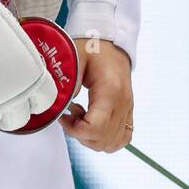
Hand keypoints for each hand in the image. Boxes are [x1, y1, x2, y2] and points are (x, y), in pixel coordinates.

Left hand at [58, 37, 133, 152]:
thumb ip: (69, 81)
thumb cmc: (94, 48)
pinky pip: (121, 139)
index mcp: (110, 91)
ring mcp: (127, 110)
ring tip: (80, 116)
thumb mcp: (76, 58)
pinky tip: (92, 123)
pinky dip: (105, 139)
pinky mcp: (128, 113)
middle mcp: (123, 104)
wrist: (112, 44)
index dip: (74, 129)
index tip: (63, 116)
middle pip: (101, 140)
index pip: (95, 128)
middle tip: (70, 114)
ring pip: (110, 144)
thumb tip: (61, 105)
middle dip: (80, 134)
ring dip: (91, 137)